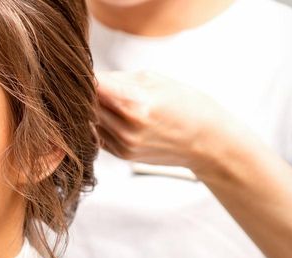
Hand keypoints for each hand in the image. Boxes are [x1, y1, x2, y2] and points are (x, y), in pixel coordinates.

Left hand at [95, 71, 246, 173]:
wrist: (207, 141)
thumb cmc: (185, 103)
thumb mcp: (154, 80)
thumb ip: (118, 78)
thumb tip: (89, 77)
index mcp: (135, 103)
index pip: (93, 86)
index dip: (86, 75)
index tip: (84, 69)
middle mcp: (126, 127)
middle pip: (87, 104)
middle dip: (86, 91)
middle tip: (90, 82)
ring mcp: (123, 144)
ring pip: (89, 121)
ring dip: (91, 108)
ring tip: (105, 98)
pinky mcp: (122, 155)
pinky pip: (98, 135)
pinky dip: (99, 123)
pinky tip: (111, 115)